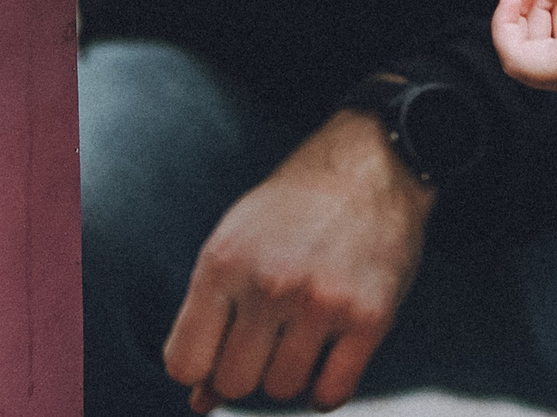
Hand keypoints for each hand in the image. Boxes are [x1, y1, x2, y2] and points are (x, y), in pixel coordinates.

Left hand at [162, 110, 433, 412]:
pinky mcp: (369, 317)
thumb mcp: (236, 243)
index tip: (220, 350)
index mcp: (224, 262)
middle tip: (266, 338)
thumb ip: (210, 316)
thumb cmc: (295, 204)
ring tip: (301, 333)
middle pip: (233, 384)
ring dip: (289, 373)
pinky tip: (327, 358)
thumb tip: (200, 401)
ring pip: (283, 390)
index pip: (185, 363)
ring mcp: (321, 302)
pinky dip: (325, 390)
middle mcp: (269, 284)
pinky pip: (332, 394)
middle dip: (246, 370)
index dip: (201, 367)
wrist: (372, 164)